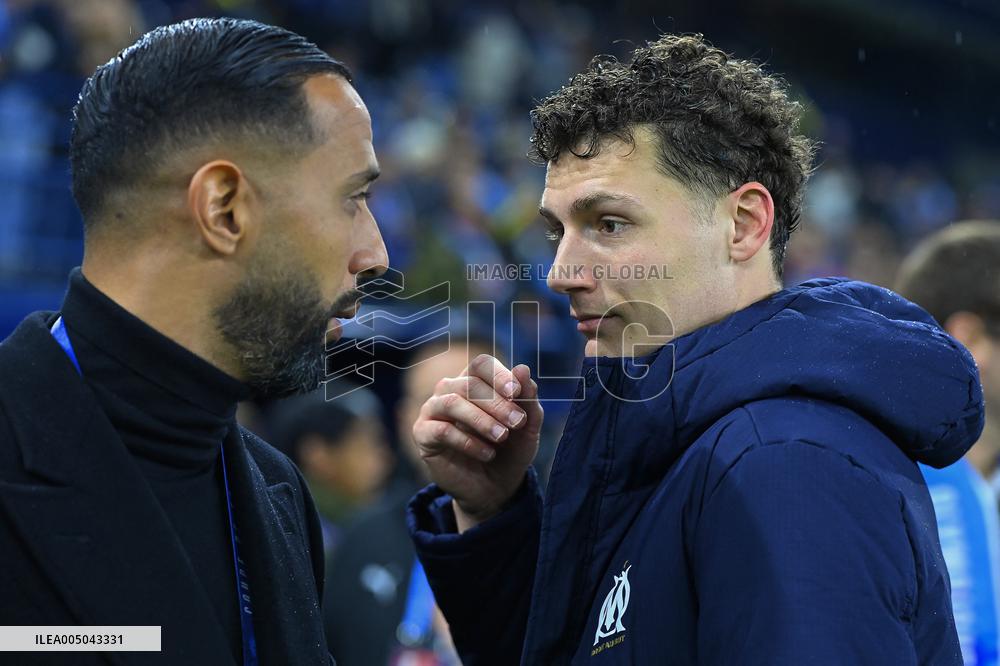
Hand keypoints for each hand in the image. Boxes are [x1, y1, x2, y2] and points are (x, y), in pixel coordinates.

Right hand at [412, 355, 542, 530]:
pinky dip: (467, 441)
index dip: (499, 375)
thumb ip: (528, 398)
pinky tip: (487, 454)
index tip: (517, 392)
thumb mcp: (527, 427)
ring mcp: (433, 410)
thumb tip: (523, 368)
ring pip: (451, 402)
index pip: (482, 365)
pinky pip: (441, 430)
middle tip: (518, 423)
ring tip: (501, 437)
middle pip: (469, 383)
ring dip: (480, 419)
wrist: (495, 488)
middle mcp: (450, 389)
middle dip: (497, 403)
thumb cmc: (510, 451)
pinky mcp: (423, 434)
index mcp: (476, 381)